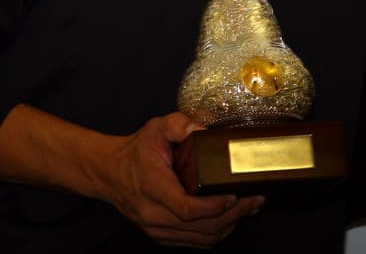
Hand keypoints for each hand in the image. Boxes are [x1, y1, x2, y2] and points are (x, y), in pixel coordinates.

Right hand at [98, 112, 262, 246]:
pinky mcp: (161, 234)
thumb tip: (205, 127)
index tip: (235, 195)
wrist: (109, 172)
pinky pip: (193, 242)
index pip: (188, 208)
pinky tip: (231, 220)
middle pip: (201, 226)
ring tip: (250, 208)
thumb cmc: (136, 151)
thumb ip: (180, 123)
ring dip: (229, 226)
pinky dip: (215, 234)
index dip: (215, 206)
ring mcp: (157, 228)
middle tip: (256, 199)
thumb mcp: (157, 127)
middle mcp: (154, 214)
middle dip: (234, 214)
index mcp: (154, 187)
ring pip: (200, 238)